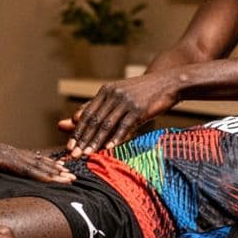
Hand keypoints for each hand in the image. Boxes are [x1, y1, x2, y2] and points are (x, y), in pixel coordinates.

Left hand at [0, 130, 73, 199]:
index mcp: (3, 158)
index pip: (28, 169)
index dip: (45, 176)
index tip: (60, 181)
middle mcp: (11, 153)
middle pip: (38, 164)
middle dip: (56, 172)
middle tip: (73, 178)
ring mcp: (11, 151)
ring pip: (37, 159)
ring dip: (53, 166)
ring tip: (69, 171)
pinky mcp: (9, 152)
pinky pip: (31, 156)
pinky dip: (44, 160)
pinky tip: (52, 163)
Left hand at [62, 73, 177, 156]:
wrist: (167, 83)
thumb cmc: (140, 93)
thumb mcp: (118, 96)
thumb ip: (97, 106)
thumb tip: (73, 118)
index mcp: (105, 90)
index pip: (87, 113)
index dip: (77, 131)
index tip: (69, 145)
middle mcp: (113, 94)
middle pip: (94, 120)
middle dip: (82, 139)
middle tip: (73, 154)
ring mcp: (126, 101)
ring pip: (106, 124)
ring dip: (96, 141)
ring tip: (87, 154)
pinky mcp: (139, 109)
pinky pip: (124, 126)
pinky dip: (116, 138)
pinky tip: (109, 148)